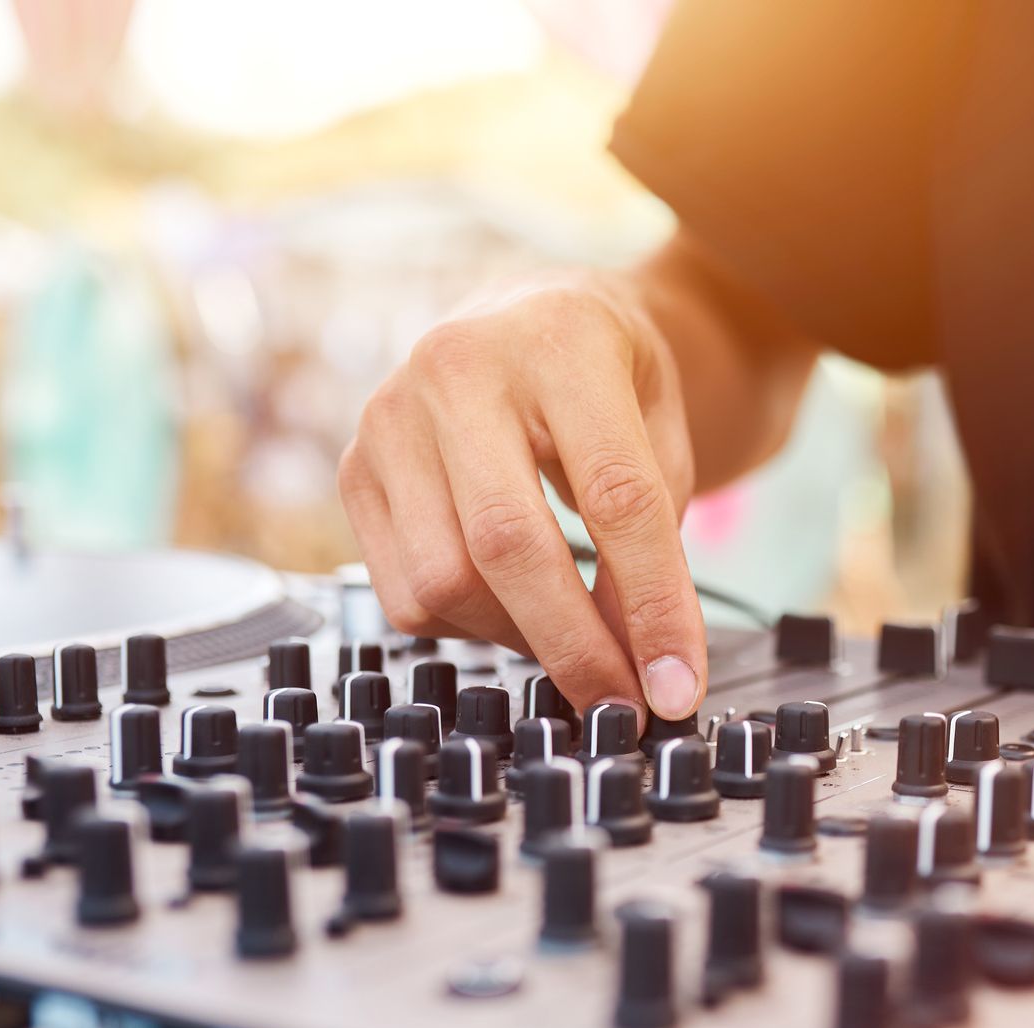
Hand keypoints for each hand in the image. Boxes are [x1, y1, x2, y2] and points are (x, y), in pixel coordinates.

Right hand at [337, 273, 706, 719]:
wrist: (534, 316)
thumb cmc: (611, 380)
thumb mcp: (663, 436)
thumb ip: (653, 543)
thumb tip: (637, 663)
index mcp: (561, 344)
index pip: (617, 497)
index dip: (653, 604)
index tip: (677, 684)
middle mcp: (458, 369)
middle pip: (508, 545)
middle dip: (574, 647)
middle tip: (621, 705)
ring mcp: (391, 418)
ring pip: (444, 581)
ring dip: (519, 640)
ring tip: (572, 640)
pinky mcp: (355, 468)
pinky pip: (404, 593)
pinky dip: (468, 628)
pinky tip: (511, 608)